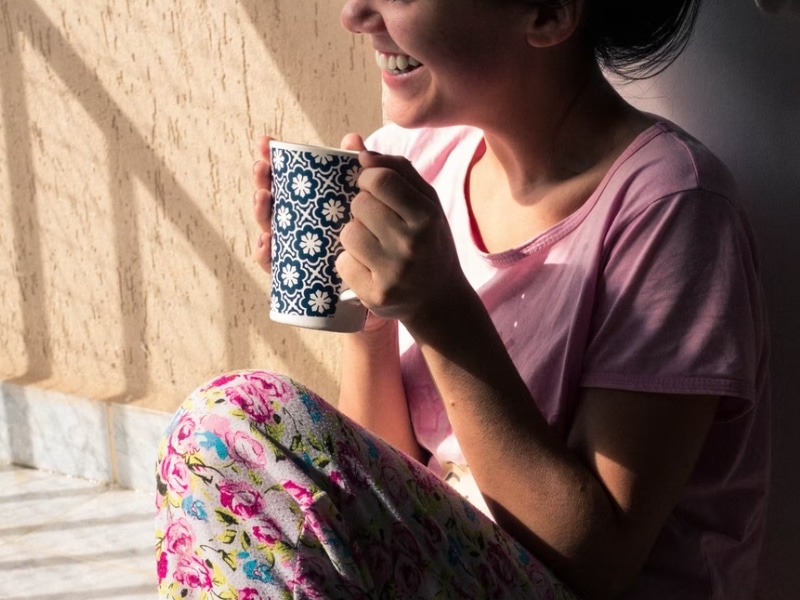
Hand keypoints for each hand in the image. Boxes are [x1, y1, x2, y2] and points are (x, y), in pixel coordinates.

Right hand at [251, 133, 366, 271]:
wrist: (375, 269)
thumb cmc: (365, 226)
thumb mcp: (366, 196)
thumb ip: (360, 168)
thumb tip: (352, 140)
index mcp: (306, 200)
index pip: (283, 176)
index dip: (270, 158)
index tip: (265, 143)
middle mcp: (295, 221)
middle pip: (271, 199)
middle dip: (262, 181)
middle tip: (261, 168)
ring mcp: (293, 245)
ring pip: (269, 228)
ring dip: (261, 211)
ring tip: (263, 197)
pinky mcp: (294, 271)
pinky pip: (274, 264)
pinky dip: (265, 253)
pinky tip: (266, 243)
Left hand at [336, 150, 469, 338]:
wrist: (440, 300)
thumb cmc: (429, 242)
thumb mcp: (424, 203)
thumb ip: (394, 169)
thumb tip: (351, 141)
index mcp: (427, 215)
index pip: (379, 179)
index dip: (365, 178)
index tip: (368, 186)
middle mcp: (412, 243)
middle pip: (359, 205)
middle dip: (360, 209)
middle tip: (376, 223)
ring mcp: (394, 272)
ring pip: (347, 234)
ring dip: (354, 237)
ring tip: (374, 247)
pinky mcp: (376, 295)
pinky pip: (342, 263)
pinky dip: (350, 263)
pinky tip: (369, 268)